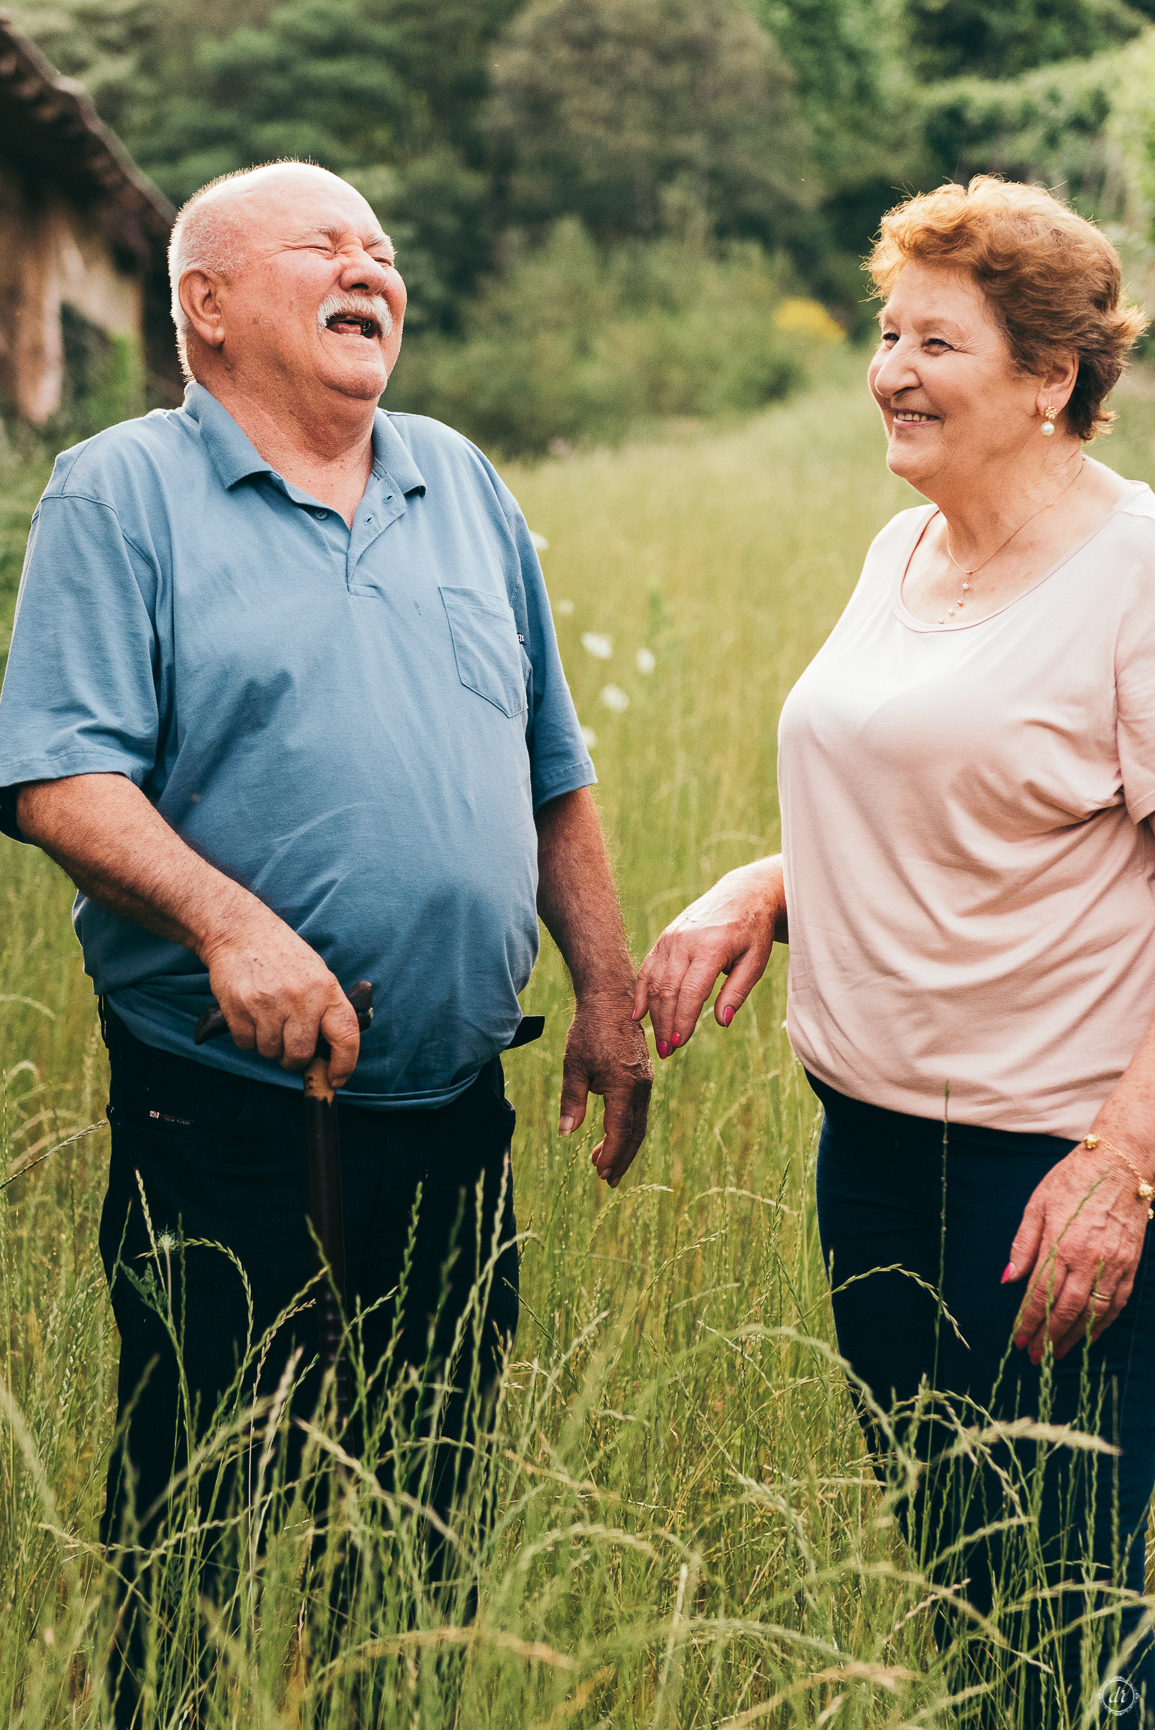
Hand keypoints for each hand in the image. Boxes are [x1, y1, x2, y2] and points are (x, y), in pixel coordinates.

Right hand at [199, 910, 360, 1086]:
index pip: (346, 1036)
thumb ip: (325, 1009)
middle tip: (288, 1045)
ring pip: (270, 1053)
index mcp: (327, 990)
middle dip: (293, 1059)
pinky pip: (246, 1044)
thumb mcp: (317, 975)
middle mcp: (301, 999)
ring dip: (268, 1045)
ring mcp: (269, 1004)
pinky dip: (247, 1037)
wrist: (241, 931)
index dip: (344, 1064)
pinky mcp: (240, 1008)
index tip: (336, 1078)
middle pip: (300, 1055)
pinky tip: (250, 1014)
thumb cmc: (282, 956)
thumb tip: (329, 1051)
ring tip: (267, 1018)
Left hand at [557, 990, 652, 1187]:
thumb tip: (566, 1133)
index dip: (611, 1155)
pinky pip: (639, 1110)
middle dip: (621, 1159)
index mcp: (624, 1087)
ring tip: (604, 1164)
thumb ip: (572, 1101)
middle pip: (635, 1134)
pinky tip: (611, 1134)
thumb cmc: (589, 1031)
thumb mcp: (573, 1066)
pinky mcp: (644, 1076)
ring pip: (639, 1123)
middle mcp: (640, 1087)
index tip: (600, 1173)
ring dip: (623, 1146)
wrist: (612, 1000)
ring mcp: (645, 1082)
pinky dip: (627, 1128)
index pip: (620, 1132)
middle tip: (607, 1180)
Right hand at [632, 857, 784, 1057]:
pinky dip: (641, 993)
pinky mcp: (664, 939)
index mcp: (711, 946)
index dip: (683, 1020)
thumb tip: (721, 1022)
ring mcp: (671, 938)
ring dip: (654, 1015)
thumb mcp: (756, 961)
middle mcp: (685, 941)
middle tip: (667, 1052)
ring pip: (654, 982)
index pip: (690, 991)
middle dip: (665, 1024)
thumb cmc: (752, 932)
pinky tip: (637, 1016)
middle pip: (668, 990)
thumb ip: (737, 991)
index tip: (678, 1044)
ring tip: (658, 1041)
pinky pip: (647, 969)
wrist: (741, 895)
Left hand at [1005, 1138, 1149, 1359]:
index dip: (1029, 1320)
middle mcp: (1089, 1258)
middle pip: (1066, 1309)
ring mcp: (1113, 1264)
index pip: (1041, 1294)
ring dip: (1075, 1337)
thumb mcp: (1037, 1205)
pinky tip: (1090, 1335)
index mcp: (1061, 1243)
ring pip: (1094, 1312)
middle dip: (1049, 1336)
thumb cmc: (1073, 1180)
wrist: (1121, 1164)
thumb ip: (1023, 1245)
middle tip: (1035, 1355)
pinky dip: (1103, 1324)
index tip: (1018, 1339)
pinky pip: (1117, 1303)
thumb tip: (1008, 1280)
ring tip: (1059, 1353)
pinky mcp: (1131, 1264)